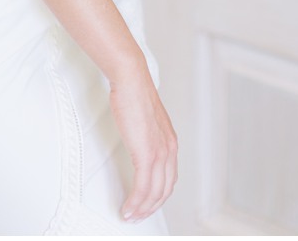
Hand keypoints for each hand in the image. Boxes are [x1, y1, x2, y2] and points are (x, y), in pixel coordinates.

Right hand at [109, 64, 178, 222]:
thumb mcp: (145, 122)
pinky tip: (127, 208)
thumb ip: (146, 137)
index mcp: (170, 142)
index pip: (170, 178)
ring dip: (142, 209)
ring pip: (154, 192)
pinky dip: (135, 202)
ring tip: (130, 216)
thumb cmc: (134, 96)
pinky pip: (142, 186)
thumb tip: (138, 146)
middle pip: (164, 189)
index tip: (148, 205)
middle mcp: (169, 149)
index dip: (159, 195)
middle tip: (138, 217)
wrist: (131, 80)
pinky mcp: (146, 152)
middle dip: (151, 207)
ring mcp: (160, 151)